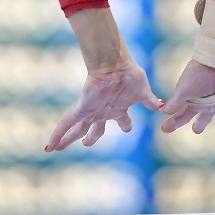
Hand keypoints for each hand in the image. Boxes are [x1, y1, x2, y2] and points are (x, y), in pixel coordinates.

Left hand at [45, 61, 160, 150]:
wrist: (116, 66)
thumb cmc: (130, 74)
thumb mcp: (143, 92)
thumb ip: (151, 102)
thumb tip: (164, 106)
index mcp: (119, 109)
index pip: (123, 122)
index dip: (126, 127)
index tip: (127, 129)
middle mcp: (104, 111)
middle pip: (95, 130)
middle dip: (91, 138)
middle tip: (87, 144)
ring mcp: (92, 111)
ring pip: (76, 130)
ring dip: (68, 140)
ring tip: (57, 148)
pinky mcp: (81, 108)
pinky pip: (66, 123)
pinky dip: (58, 135)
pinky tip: (50, 146)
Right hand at [160, 59, 214, 140]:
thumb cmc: (198, 73)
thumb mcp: (184, 89)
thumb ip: (176, 102)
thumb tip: (162, 112)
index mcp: (196, 102)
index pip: (182, 115)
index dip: (173, 123)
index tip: (164, 129)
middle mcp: (210, 104)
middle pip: (204, 118)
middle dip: (200, 124)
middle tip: (196, 130)